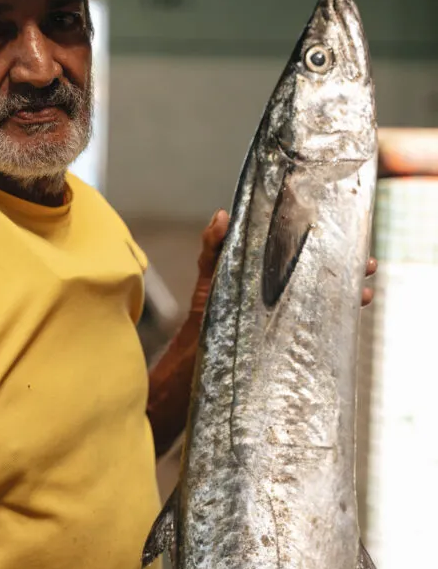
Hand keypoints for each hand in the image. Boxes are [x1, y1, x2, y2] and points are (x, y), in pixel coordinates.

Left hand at [189, 211, 376, 318]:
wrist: (202, 353)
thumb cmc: (205, 309)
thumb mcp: (209, 273)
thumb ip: (213, 246)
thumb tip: (222, 214)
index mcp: (269, 266)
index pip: (301, 246)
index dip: (324, 236)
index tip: (344, 225)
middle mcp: (285, 286)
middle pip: (324, 269)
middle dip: (349, 262)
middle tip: (366, 260)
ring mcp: (292, 310)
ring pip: (330, 294)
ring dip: (352, 289)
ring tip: (366, 287)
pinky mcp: (294, 333)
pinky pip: (324, 322)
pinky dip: (344, 316)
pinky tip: (356, 310)